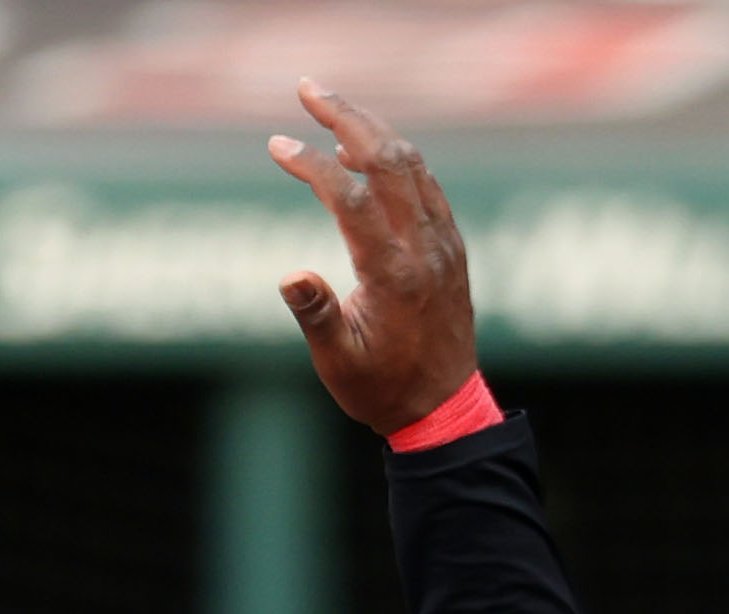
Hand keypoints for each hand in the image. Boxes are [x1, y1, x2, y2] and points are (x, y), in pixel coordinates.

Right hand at [266, 82, 479, 433]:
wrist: (444, 410)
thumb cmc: (383, 390)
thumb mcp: (338, 363)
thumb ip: (315, 315)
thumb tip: (289, 274)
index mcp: (392, 274)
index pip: (349, 197)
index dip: (311, 164)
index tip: (277, 145)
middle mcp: (424, 248)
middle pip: (387, 159)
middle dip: (346, 116)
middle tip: (307, 88)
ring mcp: (443, 243)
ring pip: (411, 163)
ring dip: (371, 128)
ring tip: (332, 110)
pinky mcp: (450, 245)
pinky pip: (426, 183)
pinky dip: (395, 156)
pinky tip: (367, 150)